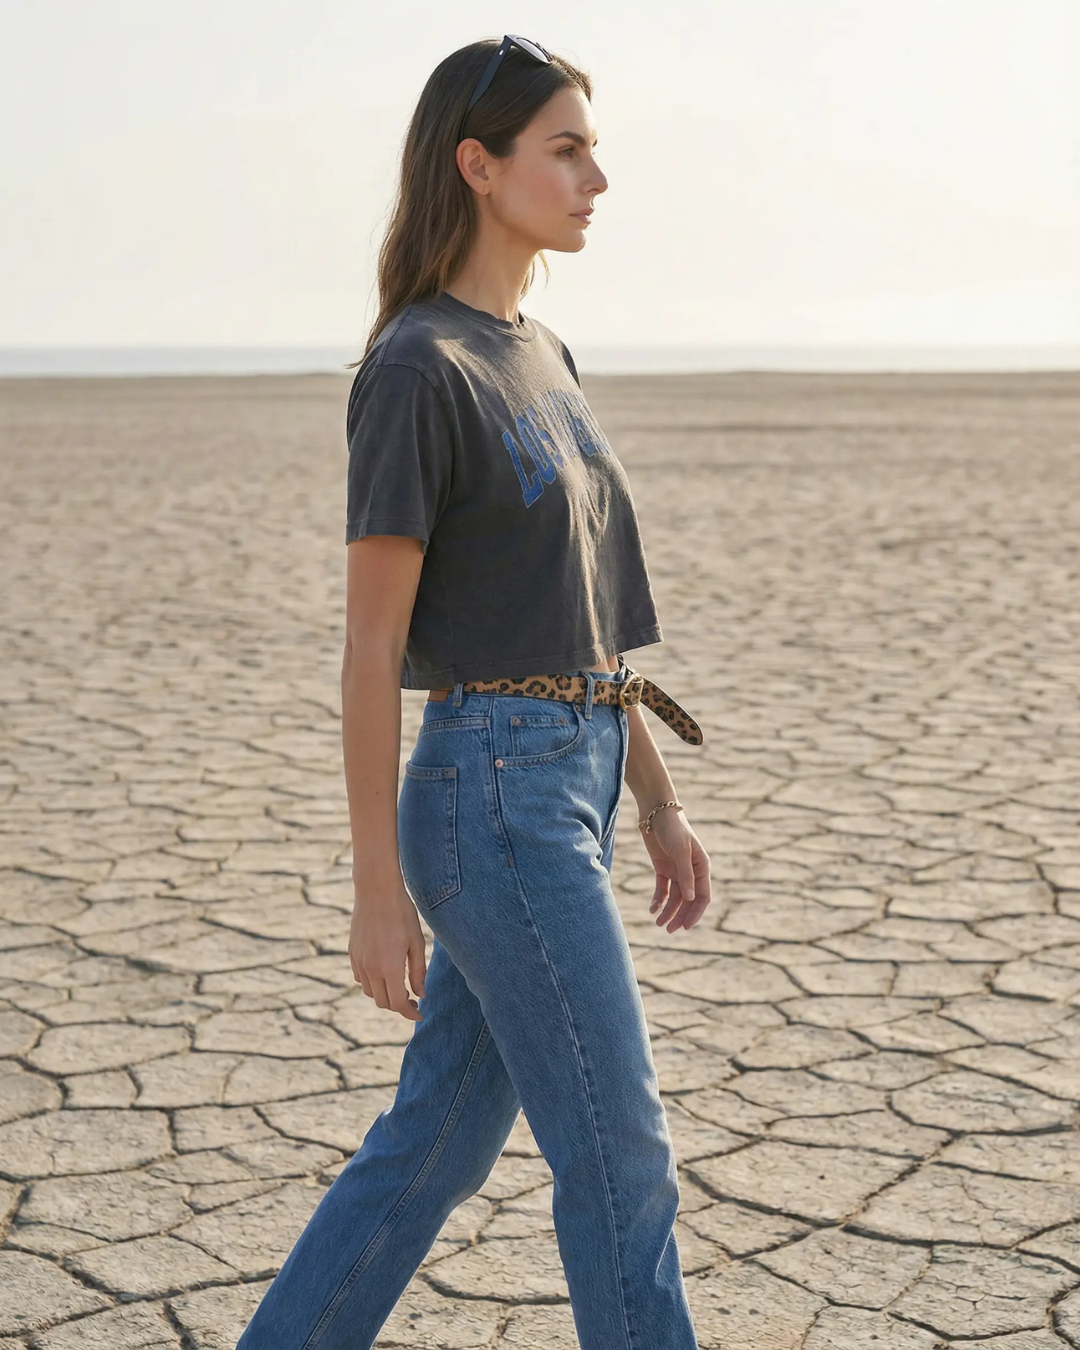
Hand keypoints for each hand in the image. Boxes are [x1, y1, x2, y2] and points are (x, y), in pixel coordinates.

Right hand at [348, 880, 427, 1019]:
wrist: (376, 891)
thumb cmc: (402, 914)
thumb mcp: (416, 942)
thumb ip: (418, 971)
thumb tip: (420, 994)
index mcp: (390, 967)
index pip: (398, 1003)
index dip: (409, 1012)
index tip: (419, 1013)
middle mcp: (371, 968)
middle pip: (383, 1002)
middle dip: (398, 1005)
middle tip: (413, 998)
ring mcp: (359, 961)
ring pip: (370, 992)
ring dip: (384, 995)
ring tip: (399, 985)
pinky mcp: (352, 953)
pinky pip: (360, 978)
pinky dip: (372, 983)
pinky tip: (383, 972)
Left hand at [639, 807, 711, 930]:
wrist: (655, 811)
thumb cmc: (673, 828)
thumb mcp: (681, 850)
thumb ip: (685, 874)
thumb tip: (690, 898)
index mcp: (702, 867)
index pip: (703, 896)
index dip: (695, 912)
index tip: (685, 926)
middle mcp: (691, 871)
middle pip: (688, 900)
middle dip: (679, 915)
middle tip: (668, 930)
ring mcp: (676, 870)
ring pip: (674, 897)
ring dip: (668, 911)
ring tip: (658, 923)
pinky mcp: (662, 868)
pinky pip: (662, 889)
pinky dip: (658, 900)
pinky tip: (652, 909)